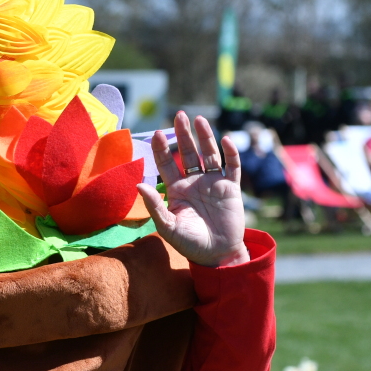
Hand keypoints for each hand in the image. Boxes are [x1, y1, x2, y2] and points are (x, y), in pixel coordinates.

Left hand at [140, 112, 250, 267]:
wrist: (217, 255)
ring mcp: (213, 183)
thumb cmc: (189, 244)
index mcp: (177, 190)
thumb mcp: (168, 227)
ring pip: (209, 155)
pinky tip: (225, 140)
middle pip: (188, 153)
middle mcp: (194, 182)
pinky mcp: (231, 188)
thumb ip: (155, 206)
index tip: (156, 133)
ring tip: (199, 120)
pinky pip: (231, 167)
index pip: (167, 164)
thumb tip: (138, 185)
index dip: (162, 149)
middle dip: (183, 135)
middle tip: (179, 115)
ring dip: (205, 137)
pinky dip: (230, 153)